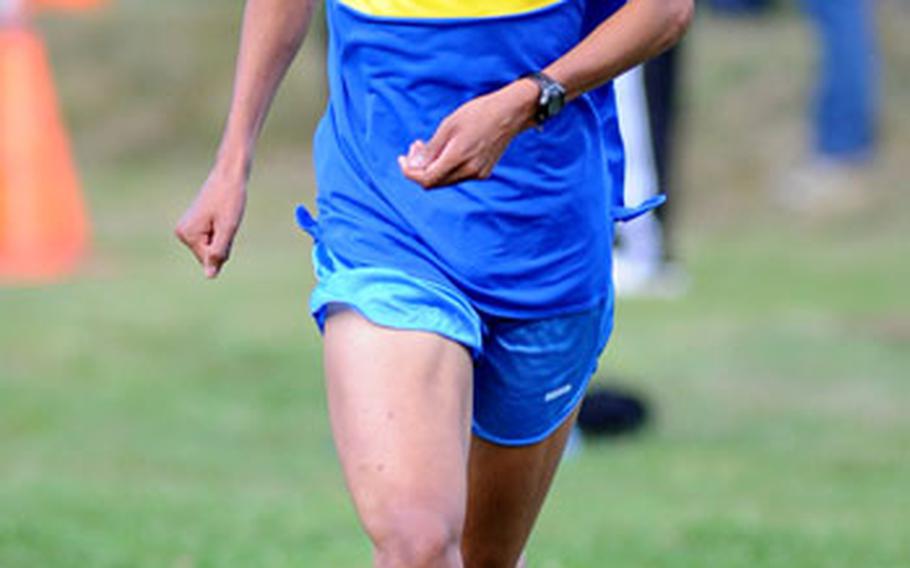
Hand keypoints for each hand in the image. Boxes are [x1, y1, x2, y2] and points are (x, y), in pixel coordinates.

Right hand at [174, 167, 247, 278]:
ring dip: (222, 237)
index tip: (225, 224)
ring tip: (223, 216)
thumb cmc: (230, 199)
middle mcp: (182, 233)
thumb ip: (218, 252)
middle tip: (226, 220)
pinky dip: (221, 232)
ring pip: (211, 248)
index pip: (211, 259)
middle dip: (223, 243)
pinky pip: (211, 240)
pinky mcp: (193, 225)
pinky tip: (220, 216)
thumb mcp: (228, 228)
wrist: (228, 175)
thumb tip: (210, 275)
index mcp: (187, 234)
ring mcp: (186, 229)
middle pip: (209, 255)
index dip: (225, 247)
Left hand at [400, 79, 538, 188]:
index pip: (426, 179)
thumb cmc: (478, 113)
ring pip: (445, 180)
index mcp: (458, 158)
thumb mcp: (448, 126)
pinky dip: (446, 166)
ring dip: (432, 167)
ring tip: (427, 145)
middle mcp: (469, 171)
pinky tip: (446, 150)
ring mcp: (478, 174)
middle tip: (415, 147)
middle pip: (434, 182)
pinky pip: (457, 175)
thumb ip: (430, 149)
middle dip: (419, 168)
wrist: (510, 113)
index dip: (410, 172)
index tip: (402, 159)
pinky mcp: (483, 172)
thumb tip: (413, 166)